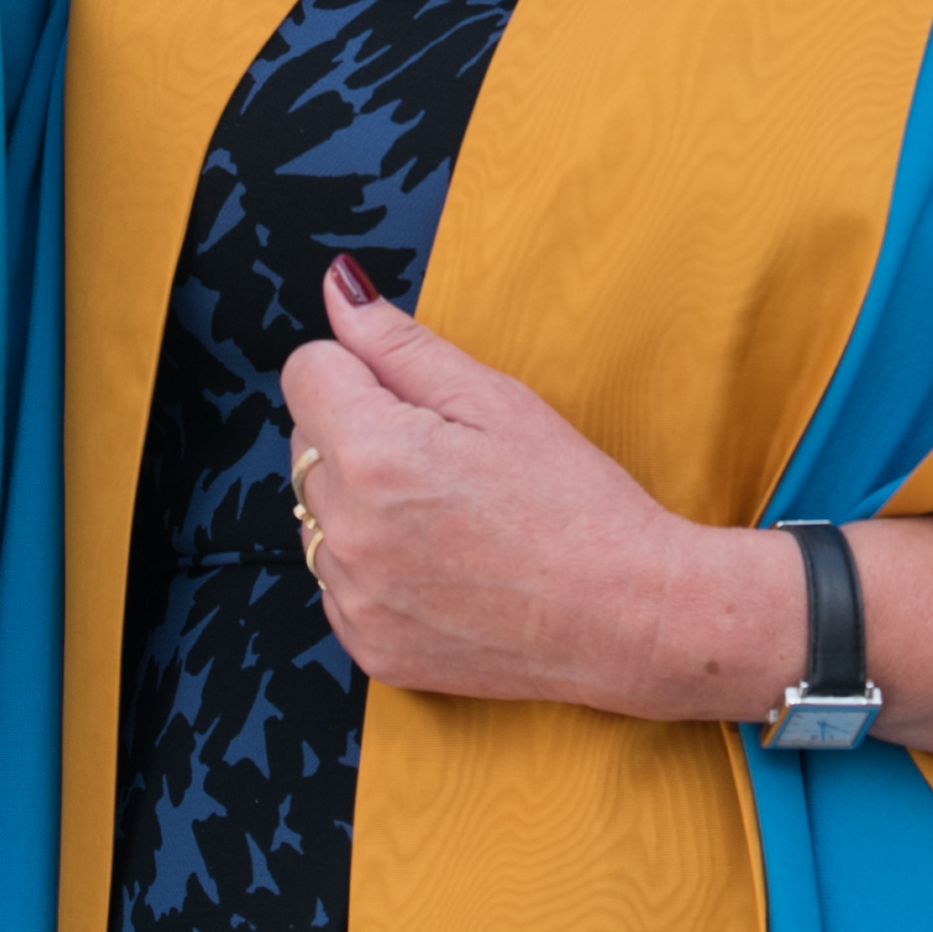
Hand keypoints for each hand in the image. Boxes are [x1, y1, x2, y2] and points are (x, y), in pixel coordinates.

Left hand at [280, 260, 783, 719]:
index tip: (414, 397)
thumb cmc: (574, 501)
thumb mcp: (495, 399)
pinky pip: (337, 581)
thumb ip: (399, 341)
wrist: (627, 618)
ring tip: (444, 513)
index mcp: (375, 455)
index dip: (360, 368)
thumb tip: (337, 286)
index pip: (306, 370)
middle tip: (444, 455)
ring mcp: (353, 599)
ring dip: (359, 501)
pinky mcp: (367, 646)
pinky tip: (440, 563)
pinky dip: (373, 564)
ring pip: (316, 513)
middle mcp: (347, 533)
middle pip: (305, 441)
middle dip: (356, 430)